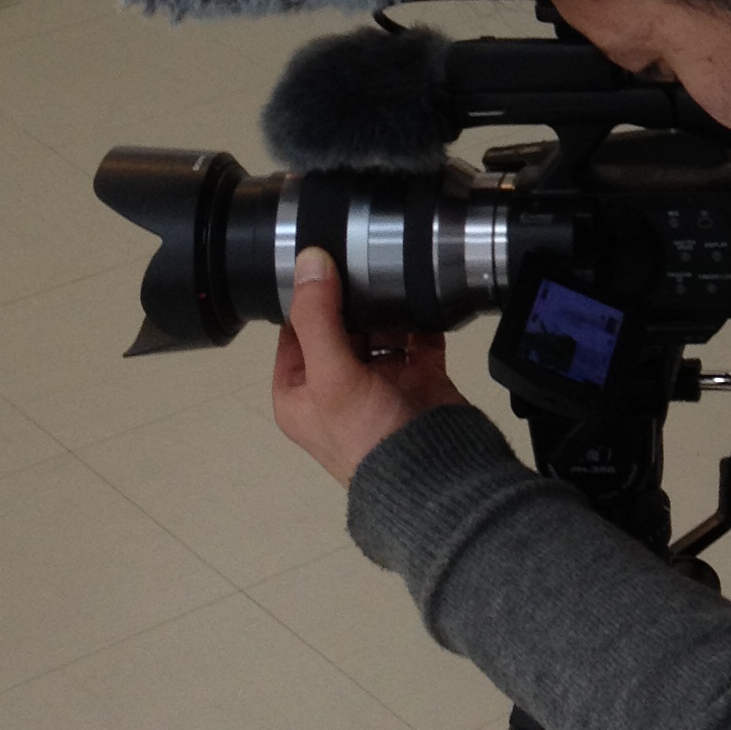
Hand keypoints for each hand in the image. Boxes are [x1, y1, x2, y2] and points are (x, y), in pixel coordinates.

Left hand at [273, 248, 468, 486]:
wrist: (435, 476)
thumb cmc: (368, 435)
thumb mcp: (330, 375)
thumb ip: (318, 317)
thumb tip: (309, 260)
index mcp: (299, 392)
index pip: (294, 330)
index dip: (306, 296)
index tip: (324, 256)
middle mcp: (336, 386)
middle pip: (339, 326)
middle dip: (352, 296)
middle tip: (366, 254)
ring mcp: (380, 382)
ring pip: (380, 329)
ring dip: (388, 306)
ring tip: (397, 270)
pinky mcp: (419, 379)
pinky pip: (418, 338)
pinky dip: (422, 319)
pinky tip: (425, 294)